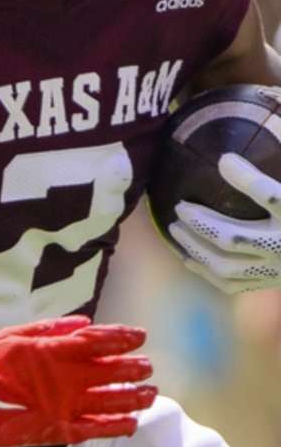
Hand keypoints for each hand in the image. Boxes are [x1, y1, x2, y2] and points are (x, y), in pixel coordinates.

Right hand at [0, 316, 154, 446]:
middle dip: (134, 368)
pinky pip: (97, 430)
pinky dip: (117, 427)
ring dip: (134, 397)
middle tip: (148, 366)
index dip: (122, 338)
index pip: (98, 341)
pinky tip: (132, 423)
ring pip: (111, 401)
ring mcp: (64, 407)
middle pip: (112, 371)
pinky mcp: (59, 431)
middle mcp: (65, 378)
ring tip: (151, 394)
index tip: (140, 336)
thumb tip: (83, 323)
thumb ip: (49, 329)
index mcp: (52, 351)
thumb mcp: (12, 335)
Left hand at [170, 153, 280, 293]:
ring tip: (176, 231)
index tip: (224, 160)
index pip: (272, 198)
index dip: (247, 180)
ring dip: (197, 249)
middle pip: (233, 239)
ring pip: (227, 267)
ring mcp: (274, 272)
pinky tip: (190, 260)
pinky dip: (208, 273)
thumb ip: (260, 183)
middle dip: (202, 223)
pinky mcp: (267, 284)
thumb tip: (224, 161)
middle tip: (180, 207)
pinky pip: (232, 285)